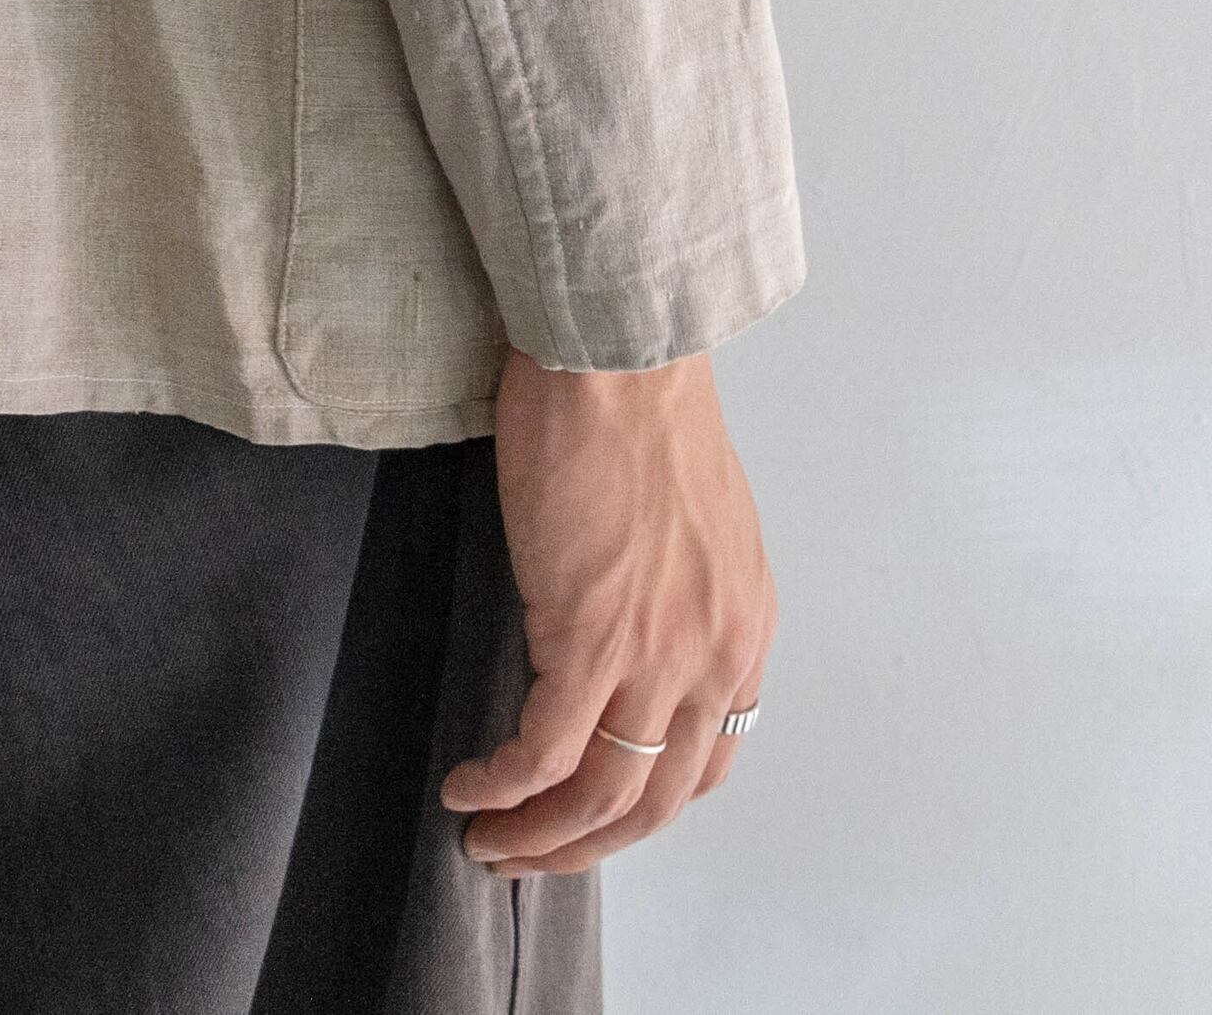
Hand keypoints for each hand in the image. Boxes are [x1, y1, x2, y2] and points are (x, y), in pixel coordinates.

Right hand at [438, 345, 772, 874]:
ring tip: (487, 844)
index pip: (709, 760)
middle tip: (529, 855)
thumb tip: (633, 633)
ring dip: (539, 835)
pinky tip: (466, 788)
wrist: (618, 357)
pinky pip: (543, 751)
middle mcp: (716, 657)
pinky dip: (502, 786)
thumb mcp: (694, 524)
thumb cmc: (640, 410)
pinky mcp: (590, 638)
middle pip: (656, 799)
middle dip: (586, 844)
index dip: (646, 802)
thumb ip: (680, 594)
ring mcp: (657, 655)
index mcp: (744, 630)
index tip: (593, 810)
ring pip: (601, 794)